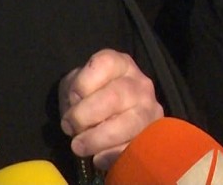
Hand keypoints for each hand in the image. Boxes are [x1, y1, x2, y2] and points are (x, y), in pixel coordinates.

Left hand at [59, 48, 163, 169]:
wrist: (113, 121)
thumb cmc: (90, 97)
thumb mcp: (76, 85)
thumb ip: (73, 92)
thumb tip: (75, 114)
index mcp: (121, 64)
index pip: (105, 64)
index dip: (82, 83)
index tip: (72, 99)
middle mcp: (140, 84)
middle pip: (114, 97)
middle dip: (85, 116)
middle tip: (69, 127)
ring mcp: (150, 111)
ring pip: (127, 124)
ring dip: (97, 139)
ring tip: (79, 146)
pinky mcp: (153, 138)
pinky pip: (133, 148)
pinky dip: (111, 156)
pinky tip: (98, 157)